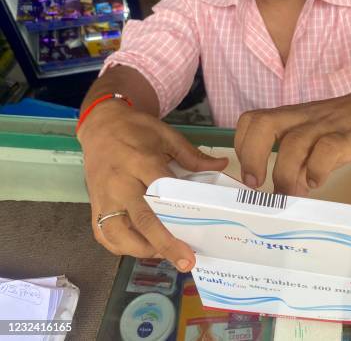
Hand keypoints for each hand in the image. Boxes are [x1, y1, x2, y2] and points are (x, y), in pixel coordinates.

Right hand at [78, 101, 227, 270]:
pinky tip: (141, 248)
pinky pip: (103, 234)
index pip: (162, 192)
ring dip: (142, 250)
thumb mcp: (166, 135)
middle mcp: (119, 183)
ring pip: (118, 233)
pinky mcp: (94, 205)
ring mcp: (104, 197)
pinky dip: (121, 247)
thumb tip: (221, 165)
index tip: (196, 230)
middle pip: (142, 219)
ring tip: (164, 254)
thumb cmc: (136, 130)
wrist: (101, 125)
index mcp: (140, 161)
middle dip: (164, 244)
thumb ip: (192, 155)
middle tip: (185, 261)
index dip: (180, 213)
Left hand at [235, 89, 350, 195]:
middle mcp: (301, 118)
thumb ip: (297, 164)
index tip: (248, 173)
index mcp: (288, 117)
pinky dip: (317, 169)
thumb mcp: (312, 142)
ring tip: (288, 193)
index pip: (251, 121)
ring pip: (294, 143)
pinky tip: (317, 182)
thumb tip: (286, 192)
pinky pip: (327, 150)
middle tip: (255, 184)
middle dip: (252, 157)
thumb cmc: (339, 127)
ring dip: (285, 173)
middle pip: (263, 124)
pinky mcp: (347, 136)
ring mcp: (324, 125)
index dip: (242, 146)